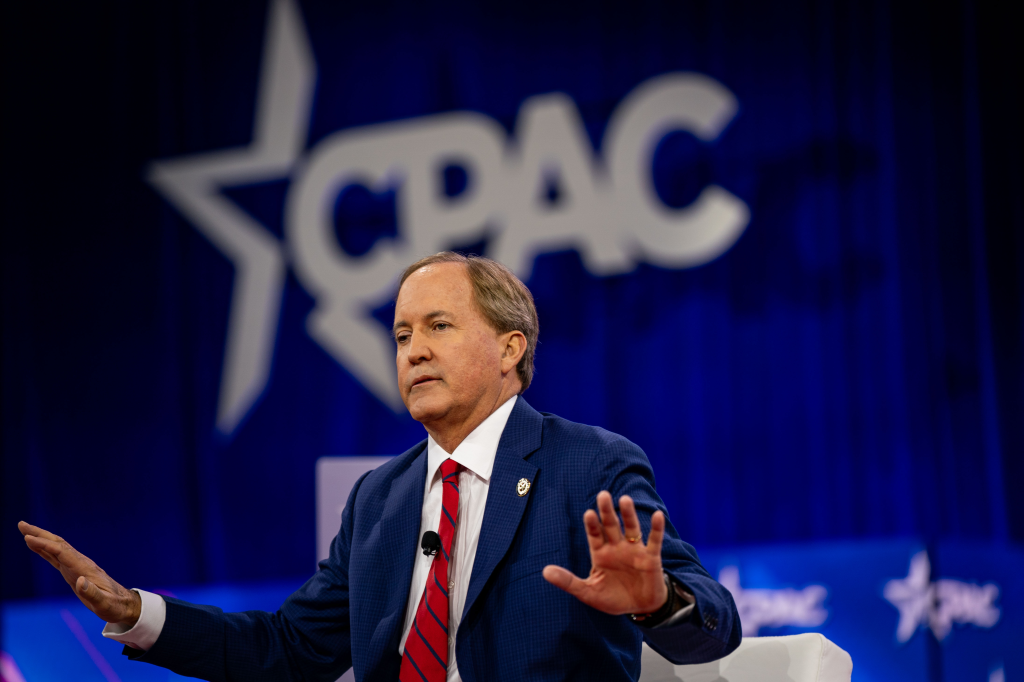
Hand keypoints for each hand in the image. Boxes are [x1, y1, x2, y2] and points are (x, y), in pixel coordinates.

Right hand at [19, 521, 140, 626]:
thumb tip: (80, 581)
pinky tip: (36, 546)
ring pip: (56, 548)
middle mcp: (80, 563)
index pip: (62, 552)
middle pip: (57, 544)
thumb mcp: (104, 603)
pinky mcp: (73, 571)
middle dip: (40, 534)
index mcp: (85, 569)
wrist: (123, 603)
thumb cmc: (113, 605)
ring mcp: (76, 566)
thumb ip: (92, 593)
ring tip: (24, 531)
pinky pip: (56, 557)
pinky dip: (45, 550)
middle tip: (21, 524)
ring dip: (40, 538)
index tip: (28, 538)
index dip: (45, 545)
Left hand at [542, 491, 667, 614]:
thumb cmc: (613, 598)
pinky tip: (658, 515)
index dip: (592, 525)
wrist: (640, 608)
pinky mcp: (651, 558)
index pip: (595, 535)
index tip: (589, 514)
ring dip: (628, 515)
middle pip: (611, 526)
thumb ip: (568, 581)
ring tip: (625, 500)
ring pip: (631, 528)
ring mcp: (634, 551)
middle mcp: (616, 548)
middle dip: (607, 512)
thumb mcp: (588, 592)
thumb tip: (544, 571)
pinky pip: (654, 541)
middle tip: (603, 495)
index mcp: (600, 553)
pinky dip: (656, 528)